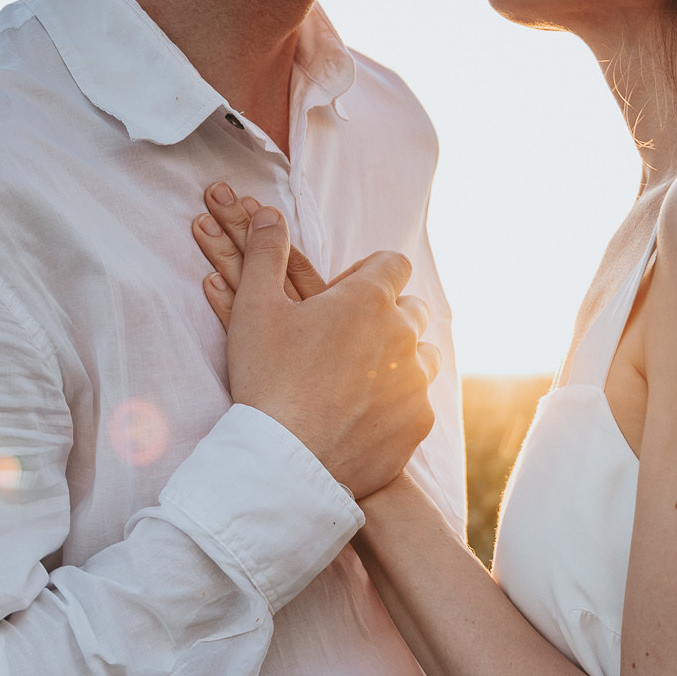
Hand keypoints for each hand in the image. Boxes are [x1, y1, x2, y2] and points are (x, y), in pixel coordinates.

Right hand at [194, 184, 435, 498]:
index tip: (343, 296)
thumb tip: (269, 213)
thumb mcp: (255, 308)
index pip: (393, 265)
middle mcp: (404, 336)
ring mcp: (417, 383)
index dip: (369, 276)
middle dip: (387, 317)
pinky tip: (362, 417)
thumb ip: (265, 254)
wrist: (284, 462)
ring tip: (358, 378)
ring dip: (399, 359)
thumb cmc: (266, 379)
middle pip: (412, 310)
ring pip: (422, 356)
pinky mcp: (419, 424)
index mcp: (370, 300)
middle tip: (347, 340)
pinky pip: (417, 402)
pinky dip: (397, 404)